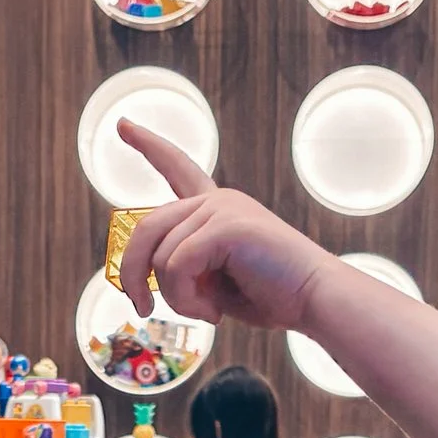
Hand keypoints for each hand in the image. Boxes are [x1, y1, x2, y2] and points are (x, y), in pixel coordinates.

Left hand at [115, 120, 339, 331]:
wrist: (315, 300)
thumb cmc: (272, 296)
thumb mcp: (216, 280)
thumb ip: (184, 268)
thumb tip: (146, 279)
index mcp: (217, 208)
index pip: (177, 168)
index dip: (149, 146)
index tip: (122, 125)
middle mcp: (218, 200)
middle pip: (146, 227)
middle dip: (133, 272)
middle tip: (141, 308)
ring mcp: (222, 208)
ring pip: (160, 255)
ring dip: (175, 297)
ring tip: (206, 312)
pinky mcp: (226, 225)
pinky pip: (177, 266)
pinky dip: (187, 299)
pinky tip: (214, 312)